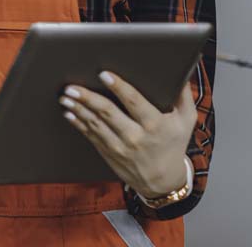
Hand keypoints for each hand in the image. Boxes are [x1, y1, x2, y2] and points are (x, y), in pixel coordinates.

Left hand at [60, 71, 194, 197]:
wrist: (163, 181)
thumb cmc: (173, 144)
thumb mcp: (186, 121)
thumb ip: (183, 95)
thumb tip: (183, 71)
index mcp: (155, 124)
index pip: (134, 102)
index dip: (118, 87)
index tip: (104, 75)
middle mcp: (136, 136)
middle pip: (108, 112)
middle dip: (88, 98)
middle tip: (72, 86)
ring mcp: (120, 146)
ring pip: (95, 123)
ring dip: (78, 109)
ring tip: (65, 96)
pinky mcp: (108, 152)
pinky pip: (90, 135)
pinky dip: (78, 123)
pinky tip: (68, 112)